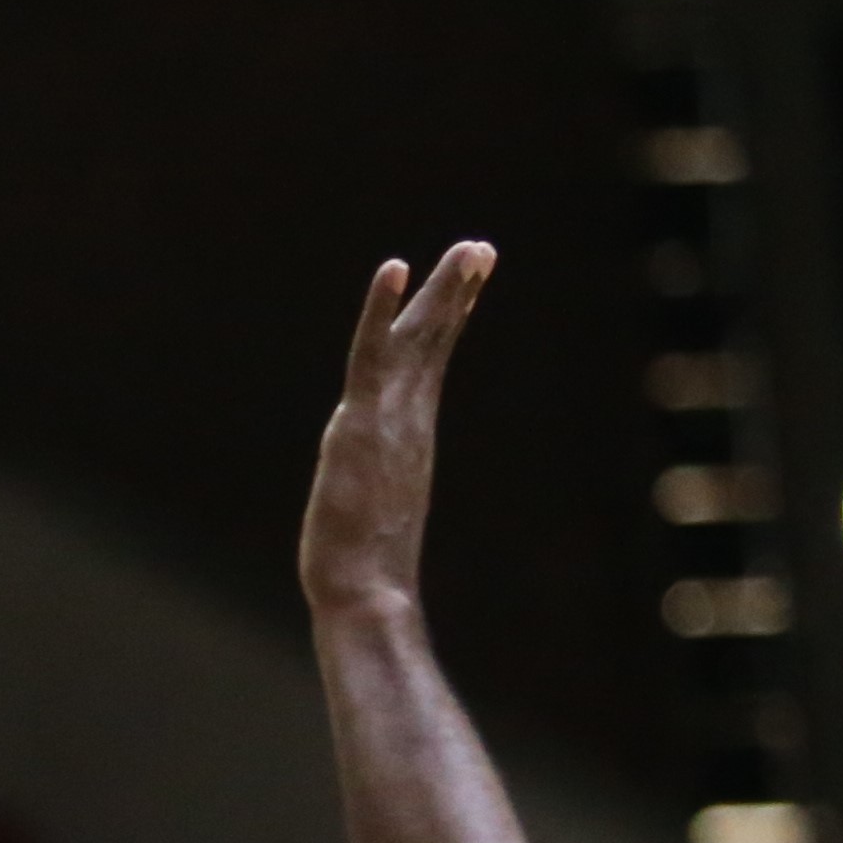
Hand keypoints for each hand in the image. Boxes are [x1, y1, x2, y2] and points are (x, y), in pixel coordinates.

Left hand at [298, 241, 496, 621]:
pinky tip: (395, 267)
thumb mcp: (371, 522)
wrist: (366, 594)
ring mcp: (389, 420)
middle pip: (434, 344)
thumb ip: (376, 504)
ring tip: (469, 248)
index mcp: (408, 437)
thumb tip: (378, 526)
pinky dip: (381, 309)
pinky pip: (372, 353)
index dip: (448, 321)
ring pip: (417, 340)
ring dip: (442, 291)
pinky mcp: (361, 423)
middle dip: (457, 294)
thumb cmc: (364, 576)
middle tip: (481, 249)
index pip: (431, 365)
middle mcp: (407, 421)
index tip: (468, 284)